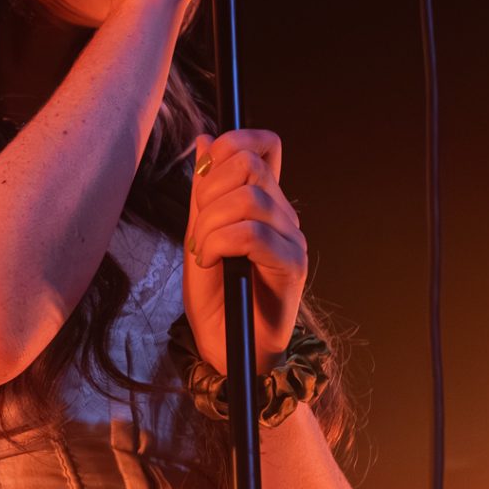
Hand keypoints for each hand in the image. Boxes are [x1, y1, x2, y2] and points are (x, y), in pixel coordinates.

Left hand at [180, 128, 304, 375]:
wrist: (225, 347)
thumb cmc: (214, 296)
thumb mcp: (199, 233)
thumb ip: (204, 191)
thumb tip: (204, 140)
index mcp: (264, 201)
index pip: (264, 145)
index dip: (230, 145)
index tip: (202, 179)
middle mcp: (283, 214)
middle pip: (251, 163)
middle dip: (209, 190)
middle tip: (197, 228)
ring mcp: (291, 238)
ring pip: (250, 197)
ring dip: (211, 222)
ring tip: (202, 250)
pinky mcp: (291, 265)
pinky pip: (252, 233)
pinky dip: (219, 242)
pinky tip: (209, 261)